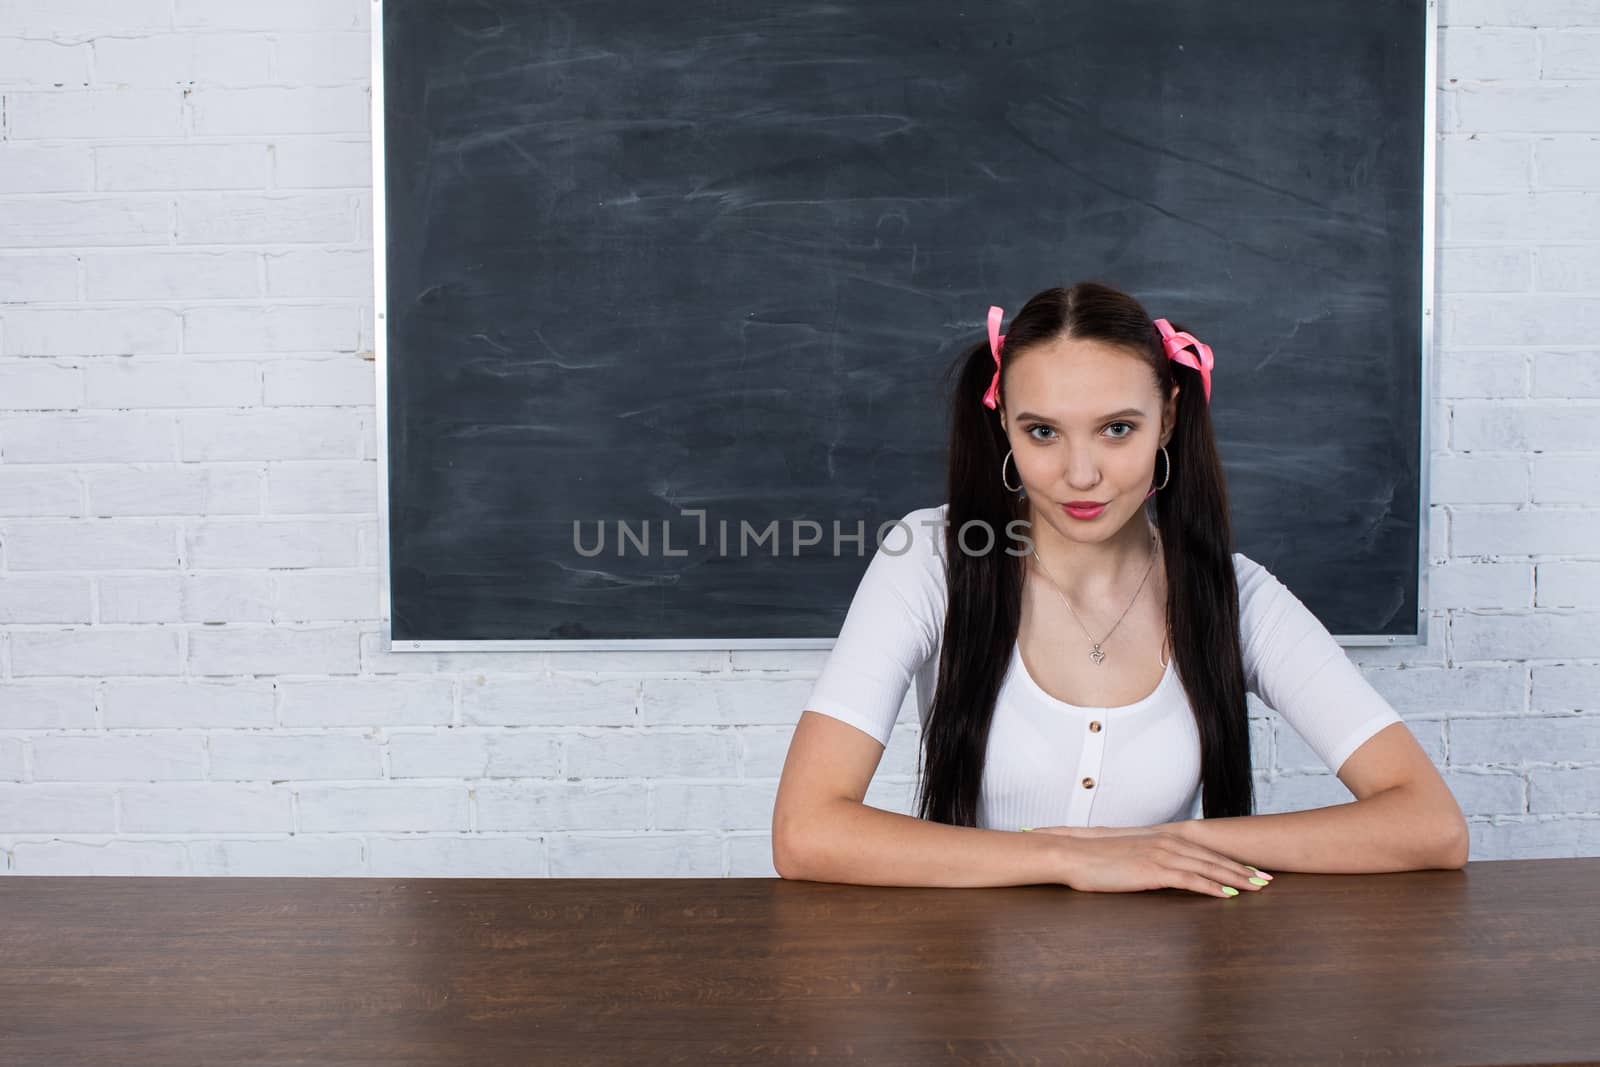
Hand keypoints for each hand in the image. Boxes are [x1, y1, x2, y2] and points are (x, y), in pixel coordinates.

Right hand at [1033, 823, 1268, 897]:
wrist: (1073, 855)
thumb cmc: (1093, 859)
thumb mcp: (1125, 856)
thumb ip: (1145, 860)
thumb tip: (1155, 870)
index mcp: (1160, 839)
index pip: (1203, 849)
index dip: (1228, 859)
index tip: (1249, 868)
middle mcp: (1166, 843)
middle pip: (1213, 857)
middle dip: (1242, 868)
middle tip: (1267, 878)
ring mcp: (1161, 855)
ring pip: (1208, 867)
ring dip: (1236, 878)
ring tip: (1258, 887)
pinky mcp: (1154, 870)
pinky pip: (1191, 880)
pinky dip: (1213, 887)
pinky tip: (1229, 895)